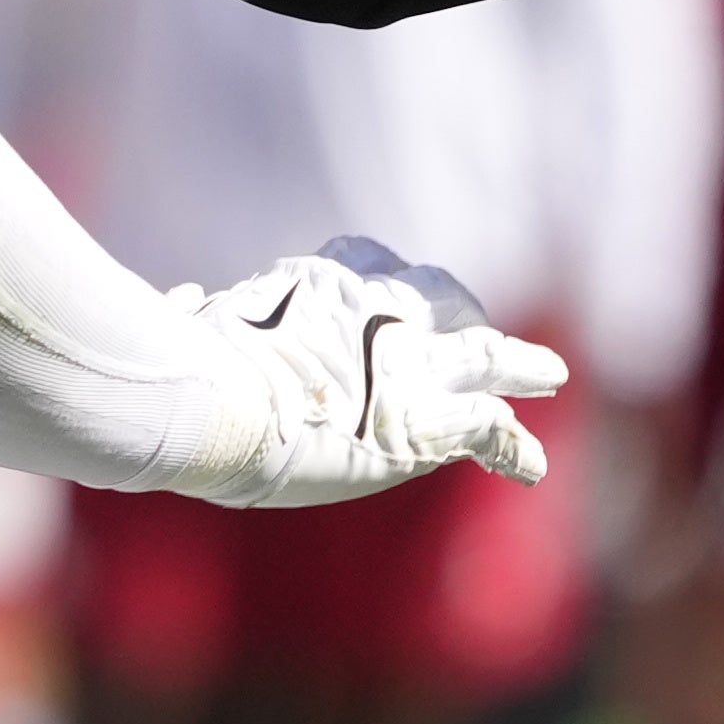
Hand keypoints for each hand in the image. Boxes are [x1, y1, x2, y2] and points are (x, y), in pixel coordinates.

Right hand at [171, 236, 568, 507]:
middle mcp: (373, 311)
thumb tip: (174, 300)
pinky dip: (513, 446)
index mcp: (312, 288)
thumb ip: (188, 317)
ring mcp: (407, 364)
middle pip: (435, 292)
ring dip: (520, 365)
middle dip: (456, 307)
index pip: (357, 257)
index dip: (369, 267)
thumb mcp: (179, 328)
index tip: (372, 272)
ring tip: (549, 374)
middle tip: (475, 321)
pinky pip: (489, 426)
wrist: (209, 402)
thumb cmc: (174, 368)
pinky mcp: (426, 420)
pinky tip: (533, 466)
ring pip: (485, 352)